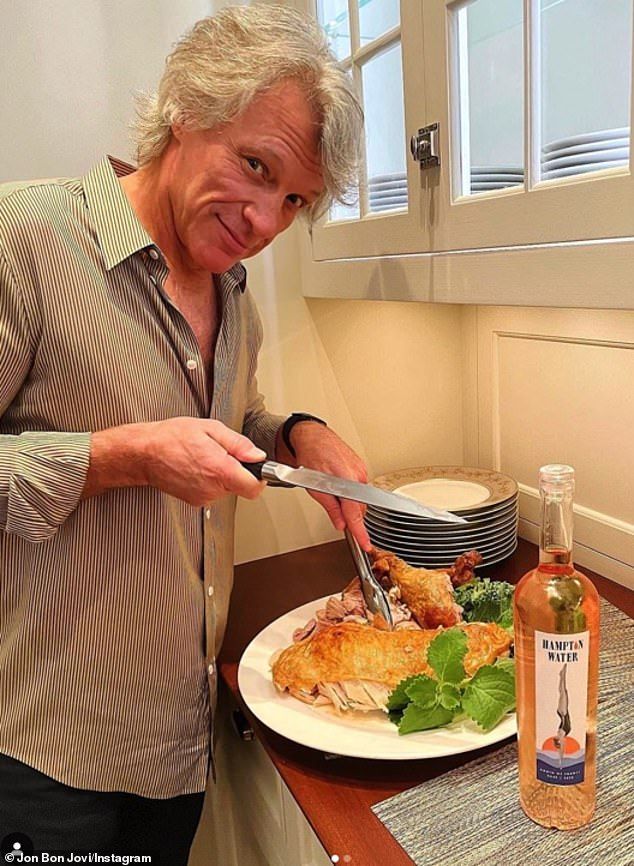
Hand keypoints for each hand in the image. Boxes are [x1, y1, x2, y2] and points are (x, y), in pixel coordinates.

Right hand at [85, 418, 266, 505]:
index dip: (260, 477)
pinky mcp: (195, 501)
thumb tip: (257, 455)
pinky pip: (212, 492)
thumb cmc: (171, 438)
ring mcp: (203, 497)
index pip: (254, 488)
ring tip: (205, 458)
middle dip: (237, 471)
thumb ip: (238, 444)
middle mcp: (213, 488)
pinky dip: (210, 481)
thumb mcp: (210, 429)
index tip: (257, 468)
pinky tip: (196, 467)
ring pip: (226, 489)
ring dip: (222, 475)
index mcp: (220, 470)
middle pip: (240, 486)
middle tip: (221, 453)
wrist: (144, 453)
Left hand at [283, 422, 370, 550]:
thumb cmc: (311, 455)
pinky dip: (349, 491)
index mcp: (347, 480)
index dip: (360, 531)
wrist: (312, 435)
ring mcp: (361, 470)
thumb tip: (340, 524)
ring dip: (347, 500)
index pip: (355, 513)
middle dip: (348, 513)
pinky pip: (359, 487)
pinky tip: (337, 483)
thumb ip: (331, 508)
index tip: (365, 544)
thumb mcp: (314, 488)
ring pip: (358, 497)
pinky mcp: (360, 467)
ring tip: (330, 489)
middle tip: (334, 511)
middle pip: (358, 507)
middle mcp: (358, 474)